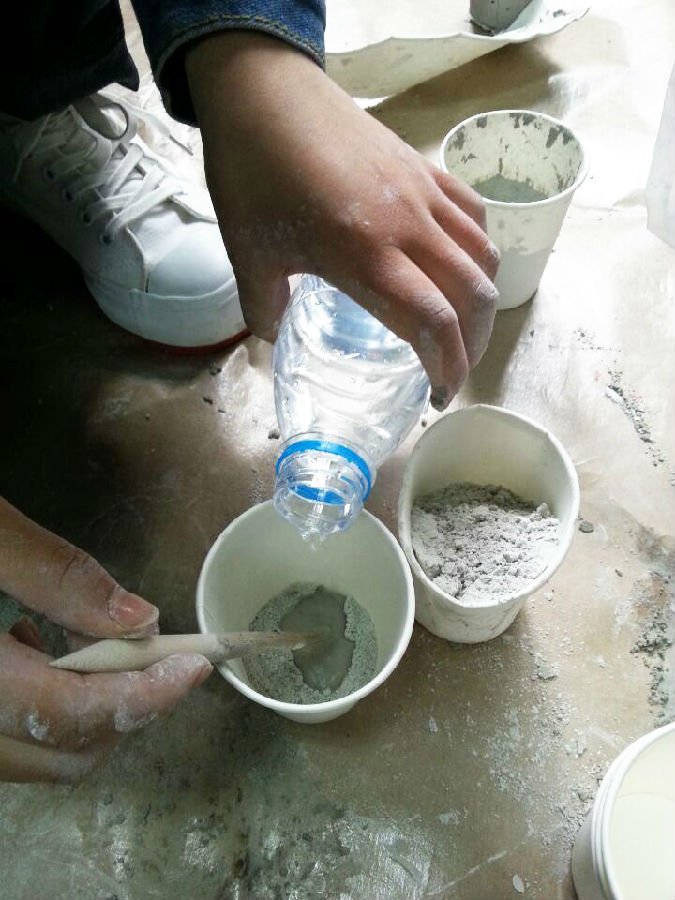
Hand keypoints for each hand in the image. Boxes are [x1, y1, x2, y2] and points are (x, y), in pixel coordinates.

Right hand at [0, 498, 211, 782]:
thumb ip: (56, 576)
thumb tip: (140, 618)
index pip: (76, 713)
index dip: (147, 694)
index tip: (197, 664)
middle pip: (67, 753)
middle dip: (127, 709)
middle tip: (159, 654)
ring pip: (41, 756)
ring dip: (90, 711)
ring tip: (95, 646)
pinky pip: (10, 740)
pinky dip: (49, 708)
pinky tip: (34, 648)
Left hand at [185, 33, 498, 408]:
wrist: (263, 91)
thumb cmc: (252, 173)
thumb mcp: (247, 252)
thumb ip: (262, 308)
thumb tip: (270, 338)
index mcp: (366, 256)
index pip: (433, 323)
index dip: (448, 366)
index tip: (438, 393)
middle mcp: (408, 227)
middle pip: (474, 295)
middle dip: (475, 344)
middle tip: (454, 368)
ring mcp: (423, 193)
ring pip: (484, 255)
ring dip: (482, 300)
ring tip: (463, 322)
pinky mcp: (425, 167)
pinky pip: (473, 214)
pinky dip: (479, 248)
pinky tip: (459, 262)